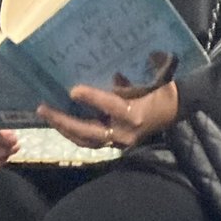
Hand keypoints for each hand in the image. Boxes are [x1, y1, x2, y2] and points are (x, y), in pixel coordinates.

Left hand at [37, 82, 178, 149]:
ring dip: (66, 130)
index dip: (91, 98)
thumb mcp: (144, 81)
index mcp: (135, 114)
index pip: (109, 106)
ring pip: (87, 141)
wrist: (177, 109)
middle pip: (88, 131)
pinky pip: (93, 141)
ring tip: (49, 116)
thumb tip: (107, 76)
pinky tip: (64, 123)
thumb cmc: (162, 90)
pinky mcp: (117, 144)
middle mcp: (125, 133)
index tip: (73, 90)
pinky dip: (77, 133)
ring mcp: (120, 142)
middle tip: (43, 109)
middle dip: (64, 121)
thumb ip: (122, 82)